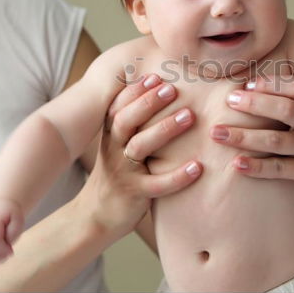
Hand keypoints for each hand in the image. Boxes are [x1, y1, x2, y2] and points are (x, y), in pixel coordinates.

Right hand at [79, 74, 201, 240]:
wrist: (96, 216)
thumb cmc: (119, 173)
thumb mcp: (121, 146)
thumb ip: (137, 124)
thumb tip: (163, 92)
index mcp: (112, 135)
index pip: (119, 107)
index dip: (135, 91)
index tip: (155, 76)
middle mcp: (114, 150)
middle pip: (126, 121)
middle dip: (148, 102)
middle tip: (172, 88)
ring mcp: (123, 172)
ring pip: (140, 147)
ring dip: (165, 129)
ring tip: (189, 116)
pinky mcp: (134, 195)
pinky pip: (157, 185)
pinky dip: (177, 176)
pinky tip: (198, 167)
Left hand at [211, 76, 293, 202]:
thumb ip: (281, 101)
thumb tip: (243, 84)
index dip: (270, 84)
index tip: (243, 85)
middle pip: (286, 109)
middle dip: (254, 104)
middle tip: (227, 102)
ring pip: (277, 140)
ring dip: (243, 136)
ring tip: (217, 134)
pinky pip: (279, 168)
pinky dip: (256, 166)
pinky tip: (235, 163)